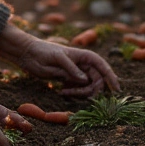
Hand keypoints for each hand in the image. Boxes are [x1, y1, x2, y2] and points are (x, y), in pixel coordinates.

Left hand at [0, 24, 119, 96]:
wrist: (27, 54)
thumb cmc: (42, 51)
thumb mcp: (57, 58)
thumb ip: (71, 68)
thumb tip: (86, 80)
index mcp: (83, 56)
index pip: (102, 65)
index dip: (111, 76)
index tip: (117, 89)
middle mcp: (82, 65)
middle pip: (96, 80)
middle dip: (89, 90)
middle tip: (72, 93)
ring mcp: (76, 74)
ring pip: (87, 88)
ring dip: (79, 94)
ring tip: (64, 92)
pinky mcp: (68, 81)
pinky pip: (77, 91)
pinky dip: (73, 94)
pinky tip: (62, 92)